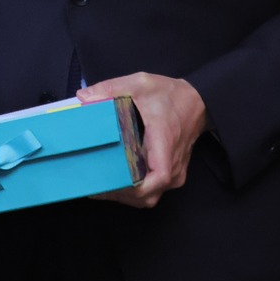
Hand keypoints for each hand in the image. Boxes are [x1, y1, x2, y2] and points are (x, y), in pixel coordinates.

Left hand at [81, 72, 207, 207]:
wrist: (197, 101)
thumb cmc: (170, 95)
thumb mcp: (139, 84)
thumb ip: (110, 89)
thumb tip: (82, 97)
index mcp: (165, 144)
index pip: (158, 177)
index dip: (133, 187)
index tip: (107, 183)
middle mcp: (172, 164)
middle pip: (147, 195)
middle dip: (119, 194)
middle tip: (91, 185)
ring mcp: (173, 173)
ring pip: (148, 197)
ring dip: (125, 196)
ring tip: (99, 187)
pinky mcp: (170, 174)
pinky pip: (152, 191)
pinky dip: (132, 192)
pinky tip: (113, 182)